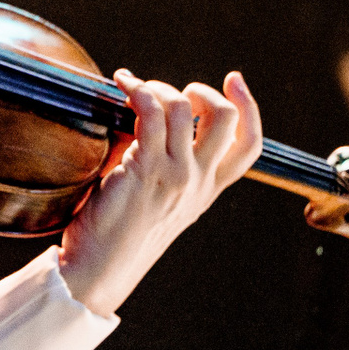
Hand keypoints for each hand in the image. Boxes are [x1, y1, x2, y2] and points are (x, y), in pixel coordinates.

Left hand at [58, 69, 263, 317]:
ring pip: (181, 108)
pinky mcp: (144, 168)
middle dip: (201, 90)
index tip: (233, 80)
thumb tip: (151, 117)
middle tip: (172, 90)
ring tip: (134, 88)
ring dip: (157, 87)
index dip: (250, 107)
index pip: (248, 146)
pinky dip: (137, 90)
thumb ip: (167, 167)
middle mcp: (198, 181)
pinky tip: (123, 85)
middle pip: (225, 118)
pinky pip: (149, 112)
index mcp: (207, 190)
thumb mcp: (160, 202)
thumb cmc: (118, 235)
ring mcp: (174, 174)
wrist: (98, 269)